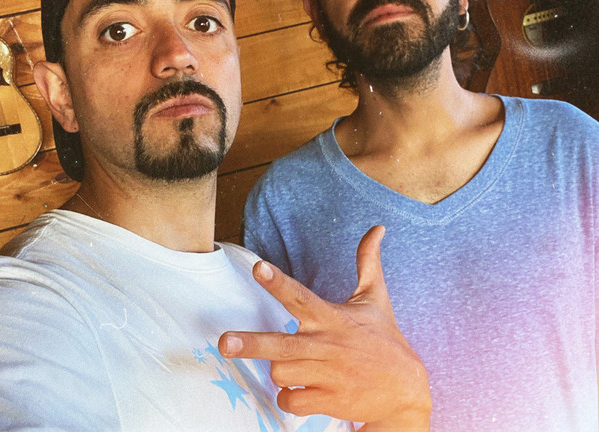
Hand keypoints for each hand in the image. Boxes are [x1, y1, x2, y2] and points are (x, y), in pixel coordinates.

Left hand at [219, 225, 430, 429]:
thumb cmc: (385, 338)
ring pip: (281, 373)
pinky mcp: (328, 402)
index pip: (300, 296)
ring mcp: (327, 376)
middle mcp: (326, 345)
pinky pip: (291, 402)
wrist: (406, 390)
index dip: (278, 282)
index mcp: (332, 317)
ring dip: (279, 371)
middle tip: (223, 342)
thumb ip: (368, 262)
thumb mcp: (376, 297)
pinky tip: (300, 390)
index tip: (258, 268)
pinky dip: (288, 398)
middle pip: (281, 345)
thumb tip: (378, 227)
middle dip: (250, 344)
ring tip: (296, 365)